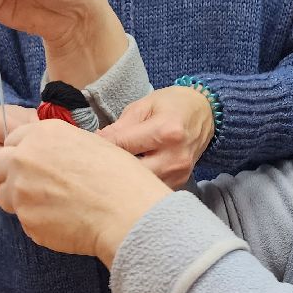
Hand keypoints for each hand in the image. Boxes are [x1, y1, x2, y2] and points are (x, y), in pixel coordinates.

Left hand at [0, 121, 170, 265]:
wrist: (126, 213)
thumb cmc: (120, 178)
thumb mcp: (89, 144)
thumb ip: (58, 147)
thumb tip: (49, 157)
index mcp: (43, 133)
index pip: (11, 140)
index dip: (22, 154)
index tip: (34, 165)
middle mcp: (25, 157)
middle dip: (9, 176)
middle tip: (36, 188)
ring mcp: (21, 189)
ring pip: (6, 195)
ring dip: (23, 202)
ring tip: (57, 207)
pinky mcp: (25, 219)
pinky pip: (24, 220)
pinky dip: (39, 223)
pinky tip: (65, 221)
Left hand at [100, 86, 215, 188]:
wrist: (206, 113)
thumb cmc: (173, 104)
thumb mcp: (145, 105)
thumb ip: (120, 126)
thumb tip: (95, 142)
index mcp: (166, 131)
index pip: (122, 145)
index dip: (100, 146)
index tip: (86, 146)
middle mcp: (174, 156)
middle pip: (130, 171)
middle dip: (110, 166)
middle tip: (95, 161)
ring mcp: (179, 173)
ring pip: (139, 184)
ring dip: (122, 177)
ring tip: (111, 168)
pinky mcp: (179, 182)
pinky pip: (150, 187)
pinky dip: (137, 182)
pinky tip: (129, 173)